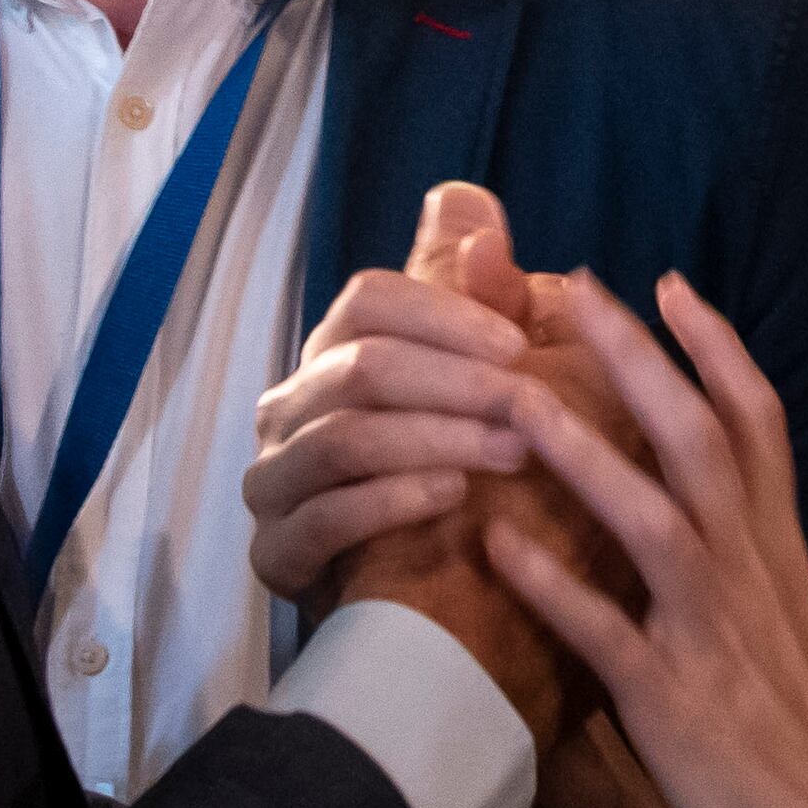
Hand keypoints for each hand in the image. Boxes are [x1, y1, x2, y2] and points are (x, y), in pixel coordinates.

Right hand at [247, 184, 535, 611]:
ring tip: (511, 452)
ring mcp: (275, 482)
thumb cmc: (457, 478)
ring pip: (345, 437)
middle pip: (362, 366)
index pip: (368, 301)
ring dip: (436, 439)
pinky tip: (452, 499)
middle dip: (455, 381)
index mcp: (333, 355)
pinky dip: (392, 501)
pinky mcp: (276, 554)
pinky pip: (324, 517)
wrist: (419, 607)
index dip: (445, 313)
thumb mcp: (483, 385)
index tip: (522, 341)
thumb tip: (466, 200)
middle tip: (532, 406)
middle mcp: (289, 409)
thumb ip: (477, 297)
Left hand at [476, 269, 807, 807]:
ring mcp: (713, 635)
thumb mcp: (796, 632)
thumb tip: (719, 523)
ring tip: (515, 397)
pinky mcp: (676, 703)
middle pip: (703, 438)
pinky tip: (494, 546)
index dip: (715, 347)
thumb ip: (752, 569)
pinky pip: (606, 633)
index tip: (668, 282)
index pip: (758, 422)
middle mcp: (751, 573)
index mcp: (780, 553)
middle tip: (576, 287)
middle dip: (642, 358)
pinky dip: (551, 584)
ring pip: (654, 517)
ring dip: (584, 453)